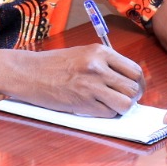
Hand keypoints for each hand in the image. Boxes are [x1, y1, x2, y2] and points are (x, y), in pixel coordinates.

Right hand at [13, 44, 144, 116]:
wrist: (29, 73)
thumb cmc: (54, 64)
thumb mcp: (82, 53)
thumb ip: (105, 63)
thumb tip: (127, 80)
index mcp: (100, 52)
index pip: (134, 70)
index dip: (137, 83)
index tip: (133, 88)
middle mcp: (98, 67)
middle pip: (133, 88)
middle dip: (132, 97)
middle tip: (123, 99)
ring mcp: (91, 86)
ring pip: (125, 104)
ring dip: (121, 108)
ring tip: (110, 105)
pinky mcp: (83, 103)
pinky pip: (108, 113)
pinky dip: (106, 114)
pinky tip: (95, 107)